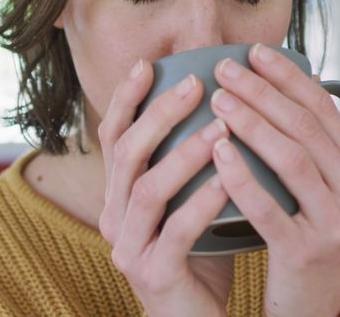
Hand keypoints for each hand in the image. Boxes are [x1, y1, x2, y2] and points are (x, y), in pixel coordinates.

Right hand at [97, 59, 234, 316]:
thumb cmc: (201, 259)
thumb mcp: (190, 203)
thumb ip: (194, 165)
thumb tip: (224, 105)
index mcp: (119, 197)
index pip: (113, 137)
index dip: (127, 99)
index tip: (151, 64)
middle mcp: (115, 218)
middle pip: (126, 153)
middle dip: (159, 113)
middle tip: (196, 84)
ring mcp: (130, 248)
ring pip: (147, 189)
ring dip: (184, 152)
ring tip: (221, 127)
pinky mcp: (153, 275)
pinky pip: (176, 231)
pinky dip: (201, 201)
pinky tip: (226, 181)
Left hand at [209, 44, 339, 316]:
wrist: (314, 305)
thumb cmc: (310, 235)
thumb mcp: (326, 189)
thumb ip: (315, 145)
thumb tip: (288, 82)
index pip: (323, 109)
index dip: (287, 76)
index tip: (253, 52)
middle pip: (304, 127)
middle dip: (262, 92)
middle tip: (224, 69)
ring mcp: (335, 223)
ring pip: (291, 160)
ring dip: (251, 124)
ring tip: (217, 102)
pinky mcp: (305, 251)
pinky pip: (269, 207)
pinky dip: (242, 177)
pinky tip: (217, 152)